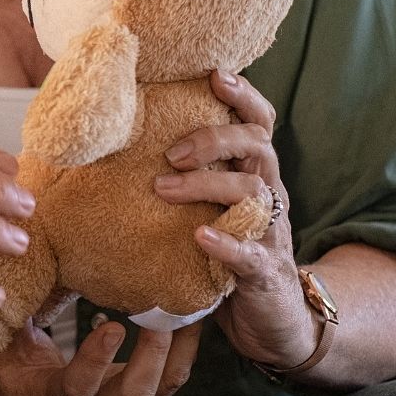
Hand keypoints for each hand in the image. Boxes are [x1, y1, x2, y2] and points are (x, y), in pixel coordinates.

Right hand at [0, 316, 200, 395]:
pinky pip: (170, 382)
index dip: (96, 360)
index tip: (112, 326)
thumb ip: (17, 319)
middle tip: (164, 314)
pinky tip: (191, 321)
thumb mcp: (9, 351)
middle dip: (153, 354)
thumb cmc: (16, 378)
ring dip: (178, 351)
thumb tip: (24, 271)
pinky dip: (184, 352)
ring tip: (188, 311)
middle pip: (134, 394)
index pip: (78, 386)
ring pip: (161, 389)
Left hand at [152, 69, 318, 369]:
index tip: (214, 74)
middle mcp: (269, 195)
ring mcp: (271, 233)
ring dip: (207, 184)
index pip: (260, 124)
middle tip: (171, 151)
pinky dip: (225, 242)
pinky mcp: (264, 272)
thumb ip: (189, 177)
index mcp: (256, 174)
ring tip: (164, 187)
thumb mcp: (213, 209)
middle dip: (214, 138)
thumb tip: (120, 147)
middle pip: (257, 146)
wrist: (274, 321)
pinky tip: (200, 237)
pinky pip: (249, 253)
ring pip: (253, 192)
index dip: (244, 96)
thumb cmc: (230, 254)